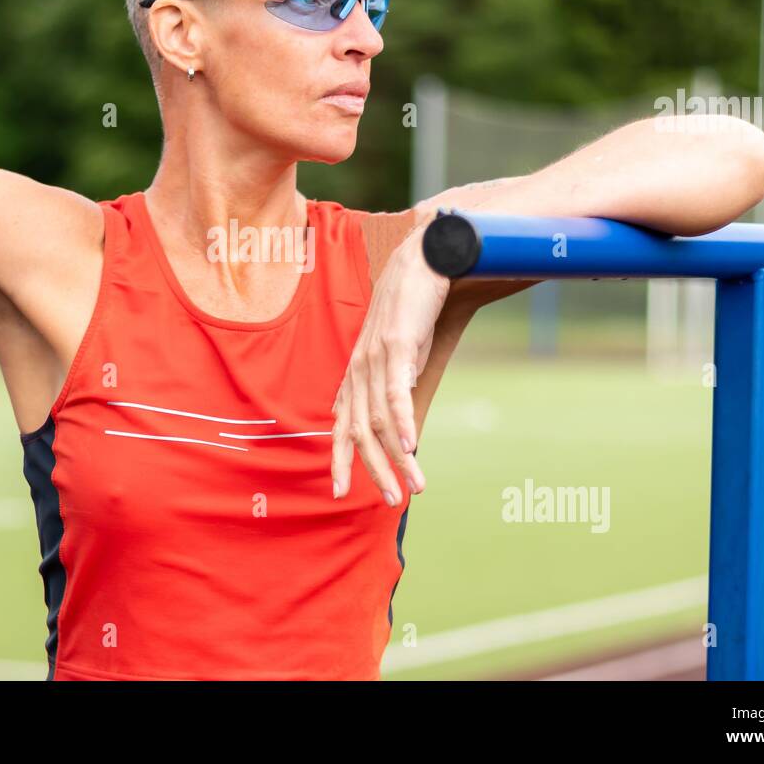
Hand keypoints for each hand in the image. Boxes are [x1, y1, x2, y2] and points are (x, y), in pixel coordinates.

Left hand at [332, 225, 448, 505]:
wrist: (423, 261)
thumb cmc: (413, 310)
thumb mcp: (399, 354)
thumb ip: (394, 385)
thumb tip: (399, 421)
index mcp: (356, 373)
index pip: (342, 424)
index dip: (339, 459)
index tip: (340, 492)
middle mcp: (359, 369)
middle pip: (360, 431)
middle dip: (373, 470)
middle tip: (390, 502)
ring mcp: (376, 358)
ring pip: (380, 419)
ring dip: (398, 457)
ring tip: (415, 486)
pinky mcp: (397, 345)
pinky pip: (397, 392)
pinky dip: (402, 421)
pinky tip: (412, 445)